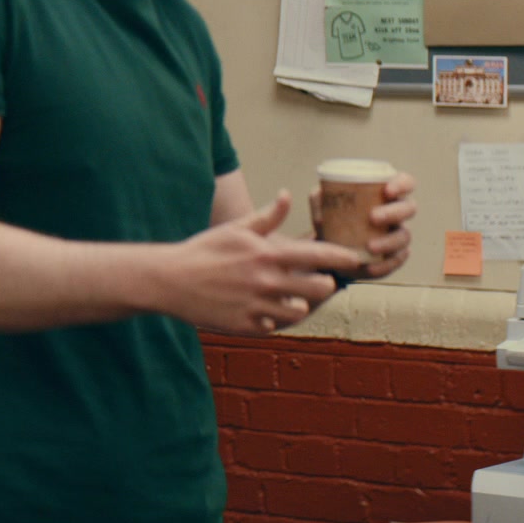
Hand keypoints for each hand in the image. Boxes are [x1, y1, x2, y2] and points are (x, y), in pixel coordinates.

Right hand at [164, 191, 360, 335]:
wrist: (169, 280)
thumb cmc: (202, 251)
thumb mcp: (235, 230)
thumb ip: (266, 217)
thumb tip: (286, 195)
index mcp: (266, 254)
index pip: (318, 255)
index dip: (342, 257)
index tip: (354, 258)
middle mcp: (266, 281)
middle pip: (318, 288)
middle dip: (322, 284)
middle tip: (316, 282)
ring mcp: (257, 306)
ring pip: (299, 312)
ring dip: (298, 305)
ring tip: (289, 298)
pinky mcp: (246, 326)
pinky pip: (274, 327)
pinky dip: (273, 320)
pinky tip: (264, 311)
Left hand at [307, 172, 416, 279]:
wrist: (330, 249)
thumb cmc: (333, 218)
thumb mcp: (323, 206)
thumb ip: (320, 198)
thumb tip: (320, 200)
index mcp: (385, 193)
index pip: (405, 182)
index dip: (402, 184)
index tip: (387, 191)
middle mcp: (397, 212)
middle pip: (409, 208)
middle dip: (394, 212)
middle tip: (373, 217)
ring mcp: (397, 235)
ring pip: (404, 236)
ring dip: (390, 241)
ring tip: (370, 247)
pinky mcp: (393, 257)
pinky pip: (396, 261)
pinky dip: (385, 265)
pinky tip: (371, 267)